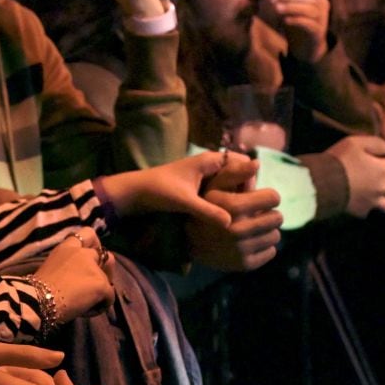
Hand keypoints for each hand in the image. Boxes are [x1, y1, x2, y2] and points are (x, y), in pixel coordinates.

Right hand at [35, 235, 114, 321]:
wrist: (39, 301)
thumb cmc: (38, 290)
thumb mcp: (51, 268)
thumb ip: (68, 265)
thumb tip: (79, 277)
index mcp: (67, 247)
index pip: (88, 233)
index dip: (95, 244)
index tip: (94, 256)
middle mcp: (83, 253)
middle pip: (106, 257)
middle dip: (104, 271)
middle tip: (93, 287)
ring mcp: (94, 268)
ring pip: (107, 281)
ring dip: (100, 291)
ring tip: (85, 303)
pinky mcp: (101, 284)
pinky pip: (109, 298)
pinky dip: (100, 306)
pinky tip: (85, 311)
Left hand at [96, 151, 243, 226]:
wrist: (135, 192)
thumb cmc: (159, 191)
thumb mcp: (185, 202)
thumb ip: (208, 211)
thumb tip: (231, 224)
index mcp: (210, 160)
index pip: (245, 163)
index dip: (250, 181)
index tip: (246, 202)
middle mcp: (210, 163)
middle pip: (240, 173)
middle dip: (244, 190)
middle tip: (243, 212)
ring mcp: (205, 174)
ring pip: (231, 182)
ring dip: (234, 196)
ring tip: (235, 216)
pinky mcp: (199, 185)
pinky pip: (221, 189)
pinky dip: (224, 199)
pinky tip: (222, 216)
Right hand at [185, 154, 280, 271]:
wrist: (189, 242)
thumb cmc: (205, 208)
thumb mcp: (214, 187)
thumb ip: (234, 173)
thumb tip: (256, 163)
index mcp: (232, 207)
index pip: (273, 198)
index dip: (267, 197)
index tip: (259, 200)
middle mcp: (237, 229)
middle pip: (278, 218)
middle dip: (268, 214)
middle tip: (255, 216)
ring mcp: (242, 249)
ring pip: (275, 235)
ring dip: (266, 231)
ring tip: (251, 229)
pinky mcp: (245, 264)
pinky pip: (271, 252)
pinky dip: (263, 247)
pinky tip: (249, 242)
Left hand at [258, 0, 331, 63]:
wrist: (306, 42)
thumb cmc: (297, 16)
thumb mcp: (291, 3)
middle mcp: (322, 3)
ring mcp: (321, 18)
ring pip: (309, 10)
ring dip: (292, 7)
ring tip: (277, 8)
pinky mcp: (318, 31)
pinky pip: (309, 24)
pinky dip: (297, 20)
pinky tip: (285, 20)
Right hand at [324, 136, 384, 217]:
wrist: (322, 184)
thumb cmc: (339, 160)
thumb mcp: (355, 143)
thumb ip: (377, 144)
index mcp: (383, 170)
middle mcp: (382, 187)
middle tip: (379, 174)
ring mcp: (372, 201)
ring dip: (383, 197)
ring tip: (373, 192)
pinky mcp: (360, 211)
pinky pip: (368, 210)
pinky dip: (366, 205)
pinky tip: (358, 200)